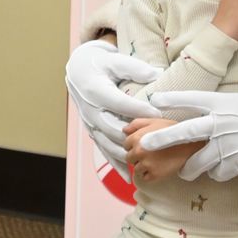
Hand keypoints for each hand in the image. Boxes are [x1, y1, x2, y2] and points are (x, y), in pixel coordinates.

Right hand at [65, 40, 162, 181]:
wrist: (79, 70)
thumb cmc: (101, 63)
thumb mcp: (116, 60)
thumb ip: (135, 68)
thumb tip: (157, 75)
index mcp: (95, 90)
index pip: (119, 104)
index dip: (139, 111)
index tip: (158, 117)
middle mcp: (90, 110)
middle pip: (112, 129)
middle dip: (134, 138)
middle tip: (156, 143)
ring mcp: (90, 123)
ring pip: (107, 144)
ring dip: (126, 156)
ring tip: (145, 165)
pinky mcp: (92, 131)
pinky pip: (104, 150)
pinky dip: (116, 164)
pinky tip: (129, 177)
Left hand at [123, 118, 205, 182]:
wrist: (190, 143)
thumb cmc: (173, 130)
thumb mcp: (155, 121)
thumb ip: (137, 123)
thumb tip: (124, 130)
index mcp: (137, 138)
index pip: (125, 144)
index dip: (134, 144)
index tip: (144, 144)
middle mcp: (139, 152)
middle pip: (129, 158)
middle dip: (137, 156)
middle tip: (150, 152)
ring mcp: (146, 164)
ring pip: (136, 169)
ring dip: (143, 166)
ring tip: (156, 159)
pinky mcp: (154, 175)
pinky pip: (145, 177)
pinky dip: (150, 174)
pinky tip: (159, 166)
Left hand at [144, 91, 237, 180]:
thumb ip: (228, 109)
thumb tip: (213, 114)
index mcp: (224, 104)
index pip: (191, 100)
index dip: (171, 100)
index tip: (154, 101)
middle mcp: (221, 124)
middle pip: (183, 132)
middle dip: (161, 139)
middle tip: (145, 145)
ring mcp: (226, 146)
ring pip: (196, 163)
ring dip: (190, 168)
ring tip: (187, 172)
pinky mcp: (234, 165)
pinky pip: (217, 173)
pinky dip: (219, 172)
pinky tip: (230, 167)